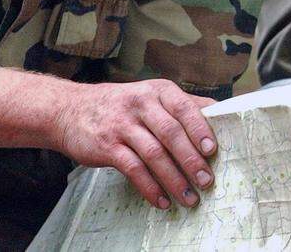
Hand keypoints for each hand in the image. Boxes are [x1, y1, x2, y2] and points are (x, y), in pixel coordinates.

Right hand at [55, 79, 217, 209]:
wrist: (69, 109)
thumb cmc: (120, 105)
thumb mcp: (150, 95)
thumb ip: (182, 105)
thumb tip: (220, 112)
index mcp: (158, 91)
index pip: (185, 108)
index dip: (200, 129)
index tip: (213, 149)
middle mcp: (141, 104)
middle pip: (171, 133)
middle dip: (191, 160)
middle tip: (206, 181)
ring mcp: (122, 125)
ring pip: (154, 154)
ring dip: (174, 179)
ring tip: (188, 196)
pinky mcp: (107, 146)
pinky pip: (133, 169)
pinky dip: (149, 187)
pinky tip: (161, 200)